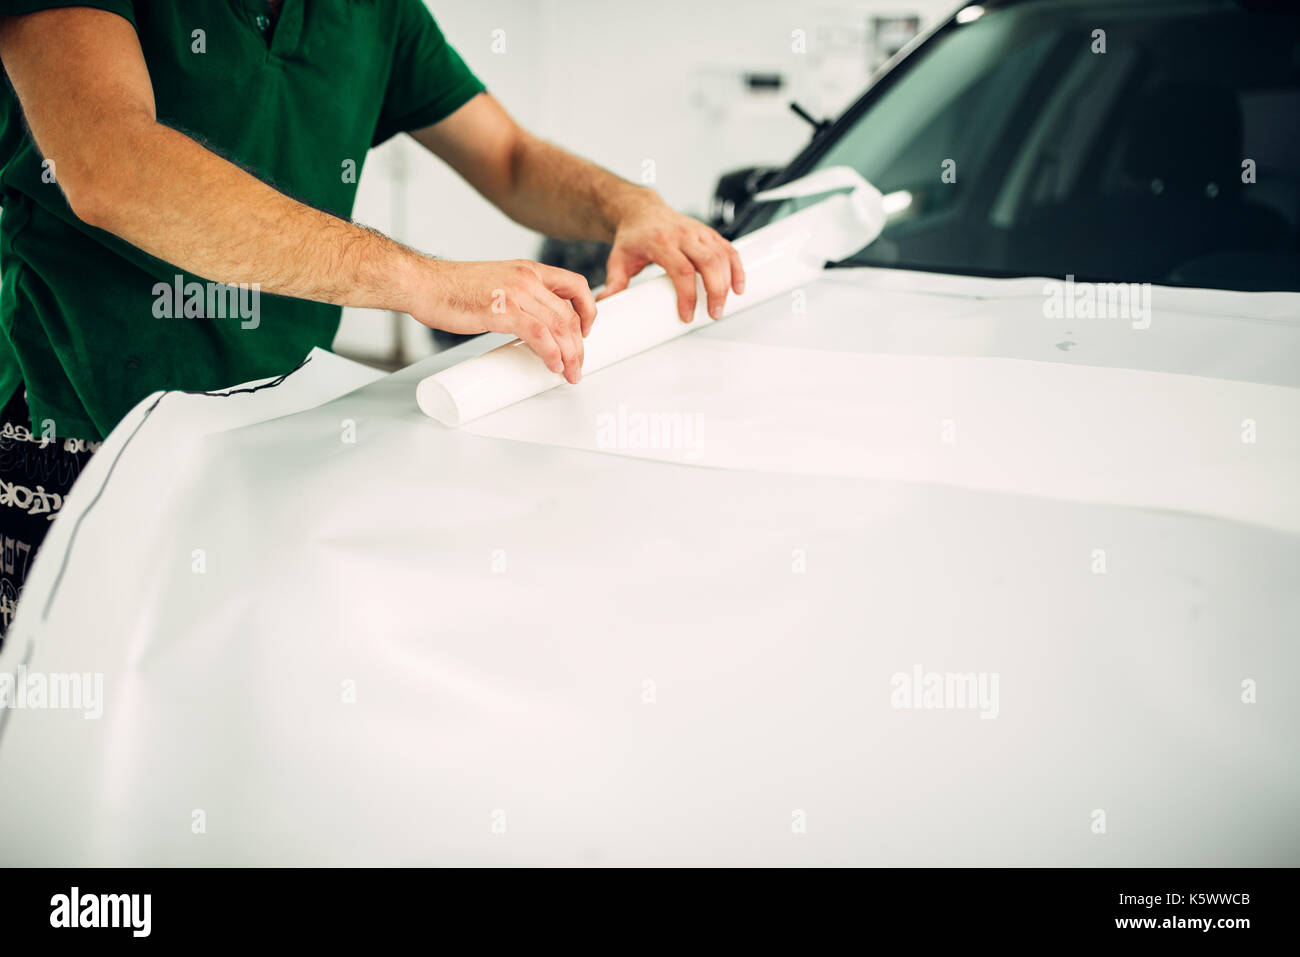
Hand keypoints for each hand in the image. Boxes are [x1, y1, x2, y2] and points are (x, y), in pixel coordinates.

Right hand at [413, 259, 596, 383]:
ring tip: (570, 373)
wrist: (422, 284)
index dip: (588, 310)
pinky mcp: (502, 311)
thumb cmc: (451, 288)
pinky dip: (551, 353)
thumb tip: (531, 327)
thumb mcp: (496, 284)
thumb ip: (517, 299)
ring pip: (559, 326)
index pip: (575, 285)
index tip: (586, 332)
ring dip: (570, 355)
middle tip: (578, 365)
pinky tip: (553, 365)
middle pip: (570, 314)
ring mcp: (516, 293)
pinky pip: (539, 334)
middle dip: (579, 345)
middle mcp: (527, 278)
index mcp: (528, 269)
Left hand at [600, 194, 745, 321]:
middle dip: (715, 291)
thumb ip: (614, 284)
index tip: (687, 315)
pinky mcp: (708, 233)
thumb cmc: (632, 237)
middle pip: (708, 262)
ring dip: (728, 282)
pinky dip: (737, 267)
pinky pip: (728, 249)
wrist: (641, 211)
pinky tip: (739, 286)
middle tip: (714, 313)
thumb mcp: (618, 260)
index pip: (681, 269)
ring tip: (724, 304)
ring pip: (721, 255)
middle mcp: (683, 234)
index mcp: (660, 241)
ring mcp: (698, 232)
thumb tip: (606, 306)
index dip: (688, 295)